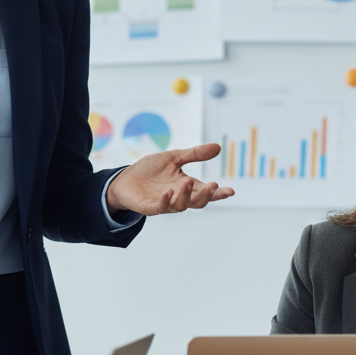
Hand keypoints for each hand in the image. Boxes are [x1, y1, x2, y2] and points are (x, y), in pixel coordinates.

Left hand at [105, 144, 232, 215]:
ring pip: (181, 206)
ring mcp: (164, 203)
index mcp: (186, 186)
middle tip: (213, 186)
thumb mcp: (173, 158)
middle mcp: (178, 197)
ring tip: (188, 182)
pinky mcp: (149, 207)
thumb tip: (218, 147)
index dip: (218, 193)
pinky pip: (160, 208)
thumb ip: (194, 154)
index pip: (206, 192)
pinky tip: (168, 192)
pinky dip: (166, 201)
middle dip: (206, 195)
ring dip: (186, 196)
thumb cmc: (150, 170)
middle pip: (197, 202)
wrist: (125, 178)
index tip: (231, 191)